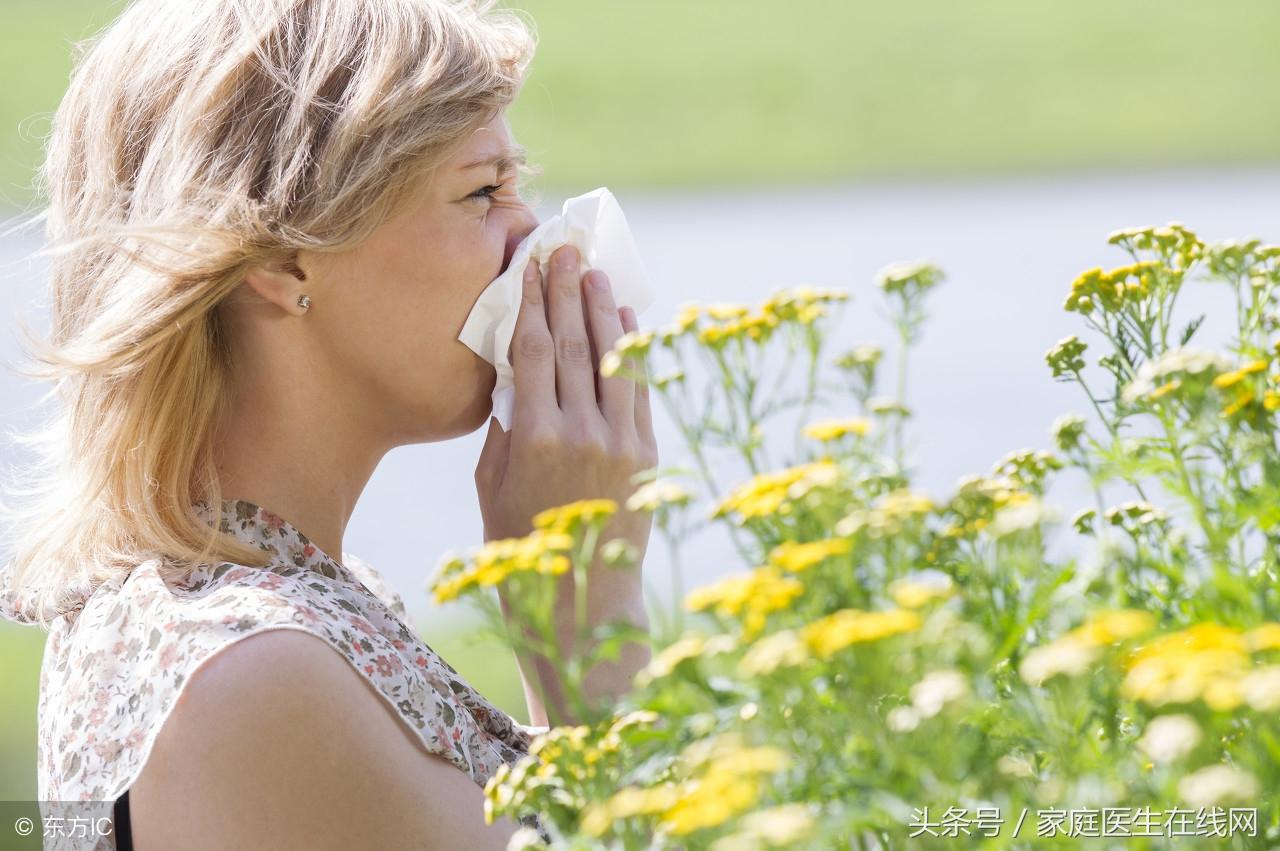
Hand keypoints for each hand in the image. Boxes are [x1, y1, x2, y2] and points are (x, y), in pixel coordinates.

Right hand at [474, 243, 658, 554]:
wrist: (581, 602)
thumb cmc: (522, 547)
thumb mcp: (492, 486)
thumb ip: (503, 426)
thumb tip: (514, 373)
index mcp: (532, 438)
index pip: (531, 351)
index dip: (530, 302)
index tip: (529, 266)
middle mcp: (579, 432)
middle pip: (571, 343)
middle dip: (565, 290)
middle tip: (564, 249)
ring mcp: (619, 441)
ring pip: (610, 358)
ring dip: (602, 309)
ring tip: (594, 272)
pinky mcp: (646, 453)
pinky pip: (639, 388)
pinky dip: (633, 350)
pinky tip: (626, 319)